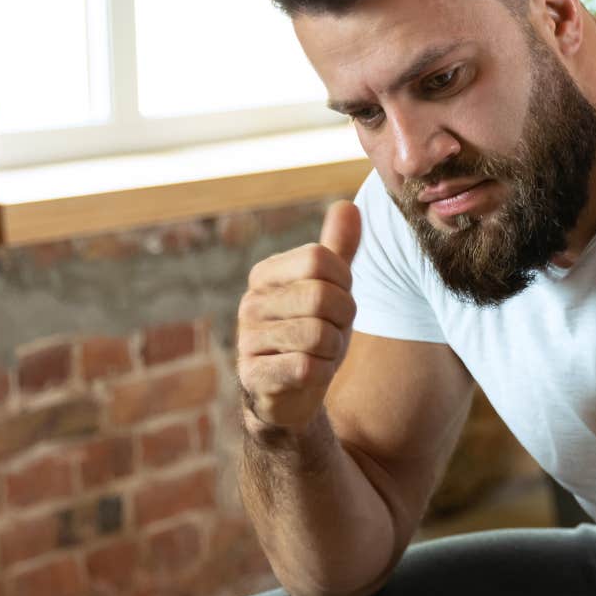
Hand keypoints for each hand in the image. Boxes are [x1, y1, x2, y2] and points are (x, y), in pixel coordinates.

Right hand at [237, 201, 361, 431]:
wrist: (292, 391)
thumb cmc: (313, 331)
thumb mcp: (330, 288)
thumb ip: (338, 249)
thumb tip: (348, 205)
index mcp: (266, 274)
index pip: (320, 258)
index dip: (344, 284)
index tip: (337, 301)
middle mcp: (250, 302)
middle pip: (323, 297)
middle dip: (343, 320)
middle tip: (331, 332)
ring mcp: (247, 339)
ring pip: (319, 336)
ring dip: (333, 350)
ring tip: (319, 354)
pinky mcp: (254, 376)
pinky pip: (307, 369)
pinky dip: (321, 374)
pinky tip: (308, 375)